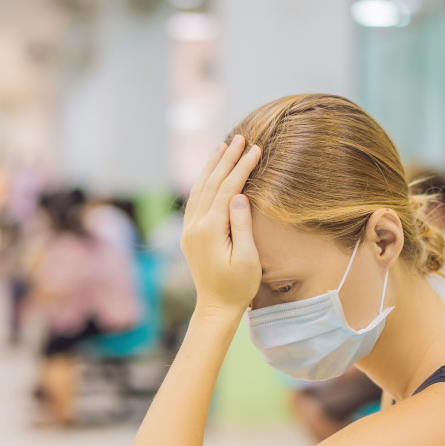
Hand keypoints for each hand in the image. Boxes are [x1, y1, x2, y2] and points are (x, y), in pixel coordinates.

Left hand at [181, 135, 262, 317]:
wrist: (216, 307)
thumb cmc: (238, 286)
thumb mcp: (248, 258)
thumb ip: (242, 225)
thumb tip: (239, 195)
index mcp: (210, 230)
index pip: (227, 189)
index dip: (242, 168)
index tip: (255, 149)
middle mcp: (194, 226)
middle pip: (211, 183)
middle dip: (227, 159)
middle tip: (240, 138)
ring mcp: (189, 229)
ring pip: (199, 189)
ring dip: (212, 166)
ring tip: (223, 146)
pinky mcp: (189, 234)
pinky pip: (194, 200)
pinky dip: (203, 182)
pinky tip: (209, 172)